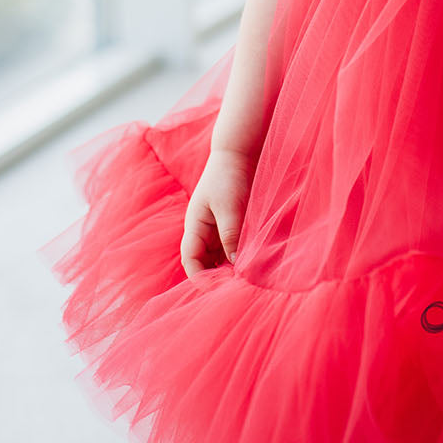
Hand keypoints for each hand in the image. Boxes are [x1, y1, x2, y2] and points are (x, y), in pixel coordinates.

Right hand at [180, 146, 255, 276]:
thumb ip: (230, 235)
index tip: (219, 290)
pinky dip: (239, 258)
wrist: (239, 152)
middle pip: (205, 264)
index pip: (190, 260)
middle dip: (218, 278)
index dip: (200, 278)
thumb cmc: (229, 176)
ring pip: (219, 259)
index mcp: (195, 226)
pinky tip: (252, 264)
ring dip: (230, 270)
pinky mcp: (231, 225)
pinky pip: (231, 249)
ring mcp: (217, 229)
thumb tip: (236, 264)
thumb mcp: (229, 207)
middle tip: (238, 288)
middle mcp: (203, 231)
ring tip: (247, 279)